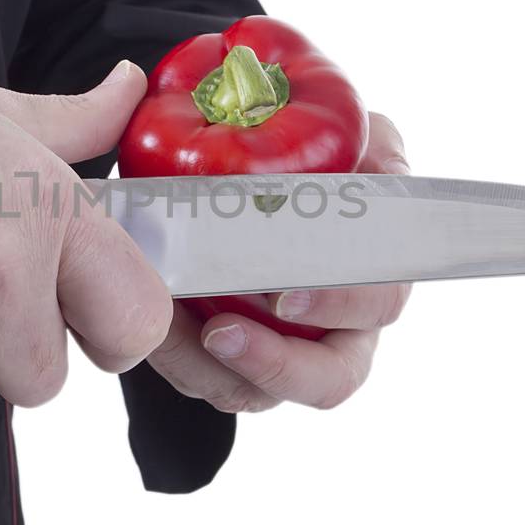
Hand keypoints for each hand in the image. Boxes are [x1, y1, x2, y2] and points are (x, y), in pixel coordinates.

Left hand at [145, 112, 409, 411]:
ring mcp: (280, 350)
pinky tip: (144, 316)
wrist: (250, 166)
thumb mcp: (352, 134)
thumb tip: (370, 158)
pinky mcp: (223, 358)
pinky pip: (200, 376)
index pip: (379, 305)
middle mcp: (335, 328)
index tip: (287, 295)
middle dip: (276, 364)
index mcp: (376, 273)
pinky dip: (170, 353)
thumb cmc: (315, 158)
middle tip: (221, 333)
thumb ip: (369, 141)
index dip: (340, 305)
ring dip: (207, 366)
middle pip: (327, 379)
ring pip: (254, 390)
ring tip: (165, 326)